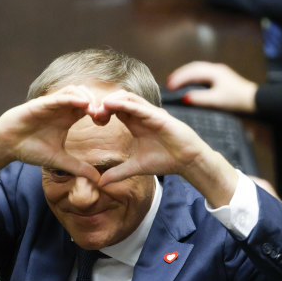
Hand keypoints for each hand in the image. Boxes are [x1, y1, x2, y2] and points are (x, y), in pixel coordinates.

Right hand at [0, 85, 100, 181]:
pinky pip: (59, 96)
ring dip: (86, 97)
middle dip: (97, 102)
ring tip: (94, 111)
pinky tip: (83, 104)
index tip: (104, 122)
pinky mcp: (41, 104)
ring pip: (74, 90)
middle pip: (86, 95)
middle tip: (103, 116)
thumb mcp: (59, 160)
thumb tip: (98, 180)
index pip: (89, 108)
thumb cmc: (30, 148)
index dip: (100, 112)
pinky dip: (72, 98)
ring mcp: (52, 104)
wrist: (7, 145)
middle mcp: (61, 108)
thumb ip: (79, 167)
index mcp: (67, 118)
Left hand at [99, 90, 237, 206]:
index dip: (102, 111)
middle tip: (93, 114)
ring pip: (128, 97)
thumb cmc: (166, 160)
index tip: (93, 120)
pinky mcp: (158, 116)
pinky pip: (139, 106)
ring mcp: (150, 113)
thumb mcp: (136, 167)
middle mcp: (142, 115)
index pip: (115, 109)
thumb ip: (118, 173)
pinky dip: (124, 103)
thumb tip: (100, 183)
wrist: (188, 161)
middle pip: (119, 99)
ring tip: (100, 108)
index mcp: (135, 123)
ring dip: (112, 100)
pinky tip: (112, 105)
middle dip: (104, 103)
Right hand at [167, 62, 257, 113]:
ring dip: (186, 75)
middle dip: (180, 74)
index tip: (169, 86)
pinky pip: (202, 74)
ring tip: (176, 82)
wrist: (255, 101)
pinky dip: (193, 78)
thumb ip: (200, 99)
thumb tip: (184, 98)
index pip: (192, 73)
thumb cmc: (237, 100)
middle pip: (193, 68)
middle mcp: (216, 69)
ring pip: (198, 70)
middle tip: (169, 82)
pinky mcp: (221, 78)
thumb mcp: (216, 100)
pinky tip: (190, 83)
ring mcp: (219, 73)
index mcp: (214, 72)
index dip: (179, 79)